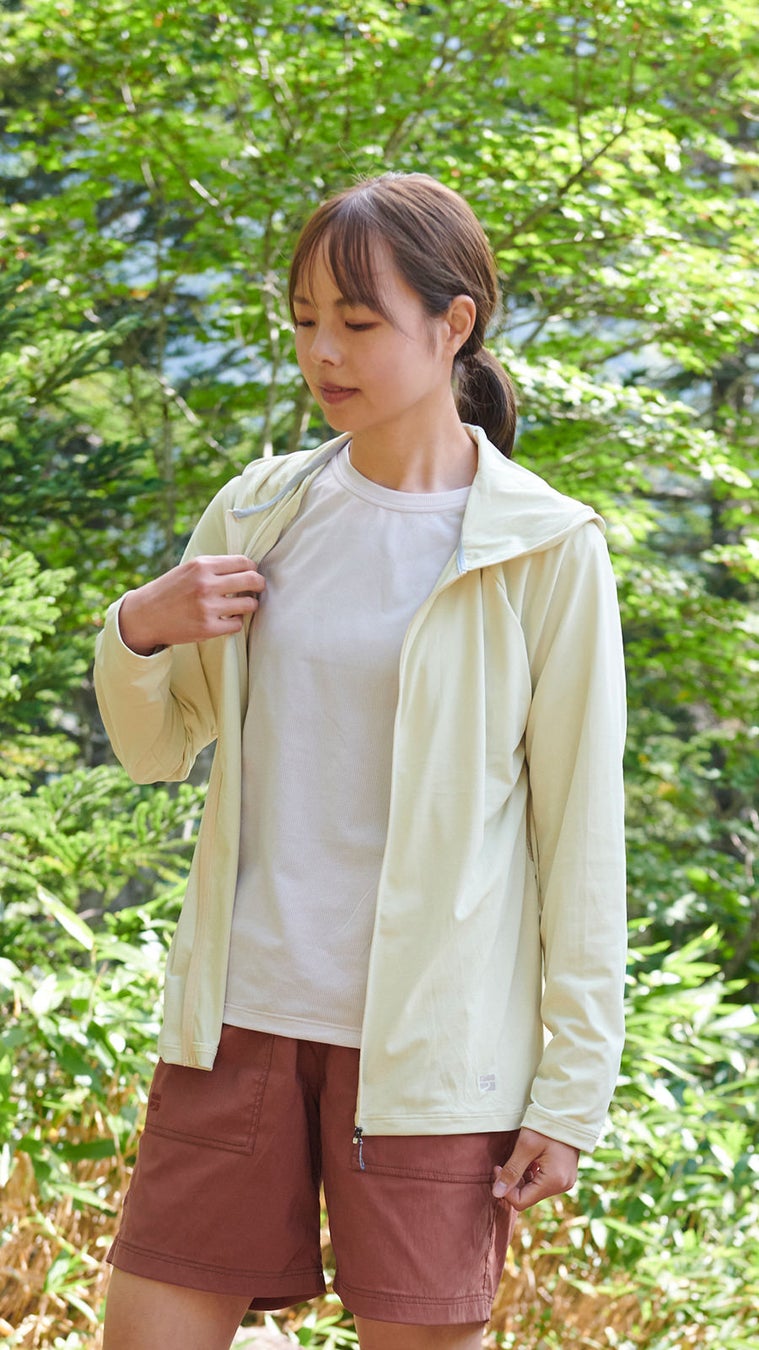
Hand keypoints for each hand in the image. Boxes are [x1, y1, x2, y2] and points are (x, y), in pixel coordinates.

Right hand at [119, 555, 265, 654]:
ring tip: (243, 605)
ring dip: (250, 605)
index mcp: (202, 565)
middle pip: (252, 580)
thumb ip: (214, 567)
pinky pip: (237, 624)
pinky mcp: (208, 628)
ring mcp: (208, 608)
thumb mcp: (189, 569)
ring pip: (249, 604)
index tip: (251, 574)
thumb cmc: (170, 590)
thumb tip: (247, 568)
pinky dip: (236, 622)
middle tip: (257, 588)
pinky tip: (228, 619)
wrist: (145, 615)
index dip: (252, 568)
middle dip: (259, 584)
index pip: (244, 562)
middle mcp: (206, 585)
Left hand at [491, 1128, 578, 1211]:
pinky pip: (543, 1182)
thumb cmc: (546, 1125)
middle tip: (503, 1164)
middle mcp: (563, 1185)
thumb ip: (511, 1171)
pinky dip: (532, 1174)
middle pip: (528, 1196)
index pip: (521, 1202)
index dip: (505, 1189)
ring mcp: (565, 1180)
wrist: (567, 1111)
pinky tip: (528, 1159)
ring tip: (518, 1158)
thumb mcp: (525, 1146)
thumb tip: (497, 1194)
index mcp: (554, 1181)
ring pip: (534, 1190)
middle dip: (513, 1183)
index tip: (498, 1168)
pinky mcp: (564, 1174)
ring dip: (522, 1178)